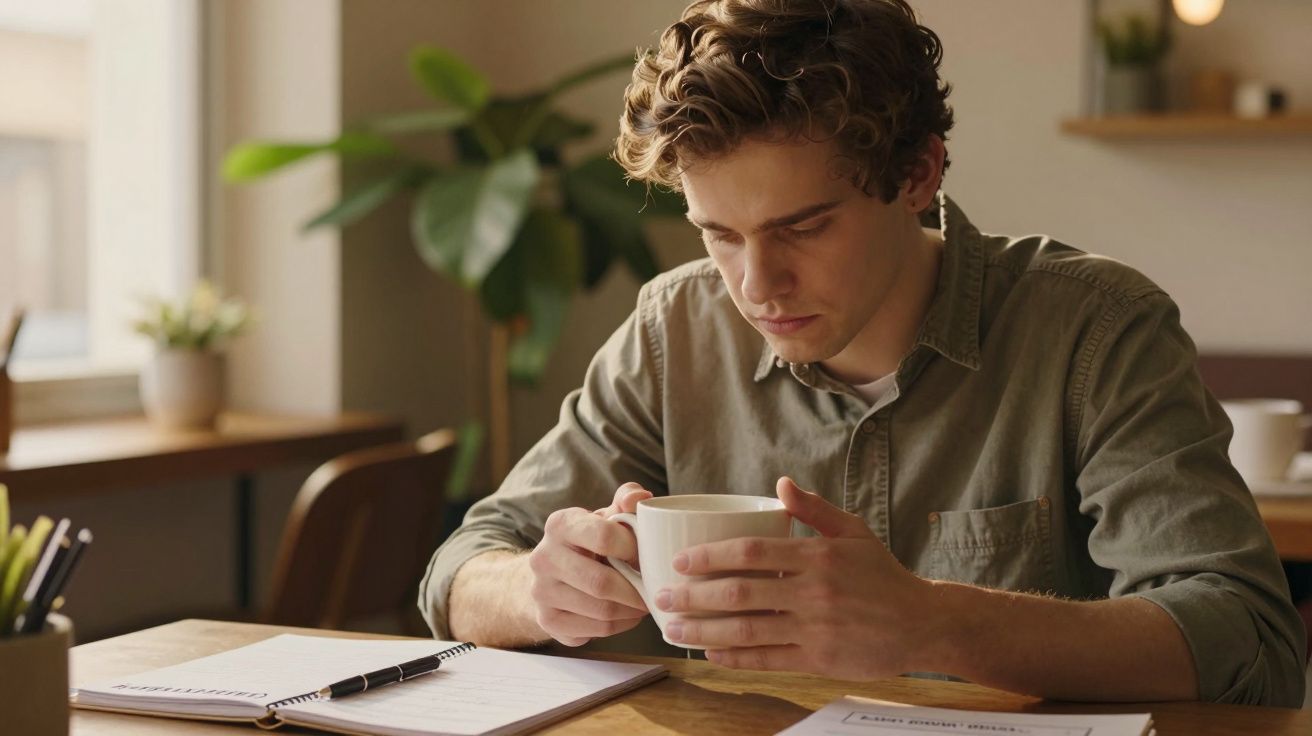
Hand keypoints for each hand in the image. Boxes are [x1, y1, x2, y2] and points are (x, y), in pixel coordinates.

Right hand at [527, 483, 652, 646]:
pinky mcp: (548, 621)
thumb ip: (626, 502)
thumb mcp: (604, 516)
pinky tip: (627, 614)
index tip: (643, 554)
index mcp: (560, 524)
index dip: (633, 548)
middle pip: (601, 582)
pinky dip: (621, 625)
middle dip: (635, 589)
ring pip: (601, 611)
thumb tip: (642, 497)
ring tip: (643, 601)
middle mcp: (543, 557)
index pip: (604, 536)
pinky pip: (596, 630)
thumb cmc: (588, 542)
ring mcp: (542, 592)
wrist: (550, 575)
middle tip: (653, 589)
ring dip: (631, 610)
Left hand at [655, 477, 934, 679]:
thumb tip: (780, 484)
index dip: (710, 556)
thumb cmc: (883, 575)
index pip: (751, 552)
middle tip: (663, 598)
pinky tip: (711, 654)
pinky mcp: (819, 660)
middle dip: (694, 596)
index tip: (680, 561)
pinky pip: (768, 660)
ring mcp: (815, 629)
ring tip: (674, 629)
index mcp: (818, 555)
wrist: (923, 624)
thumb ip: (814, 509)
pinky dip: (735, 657)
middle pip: (740, 593)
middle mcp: (814, 592)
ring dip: (704, 631)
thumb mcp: (853, 532)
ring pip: (747, 630)